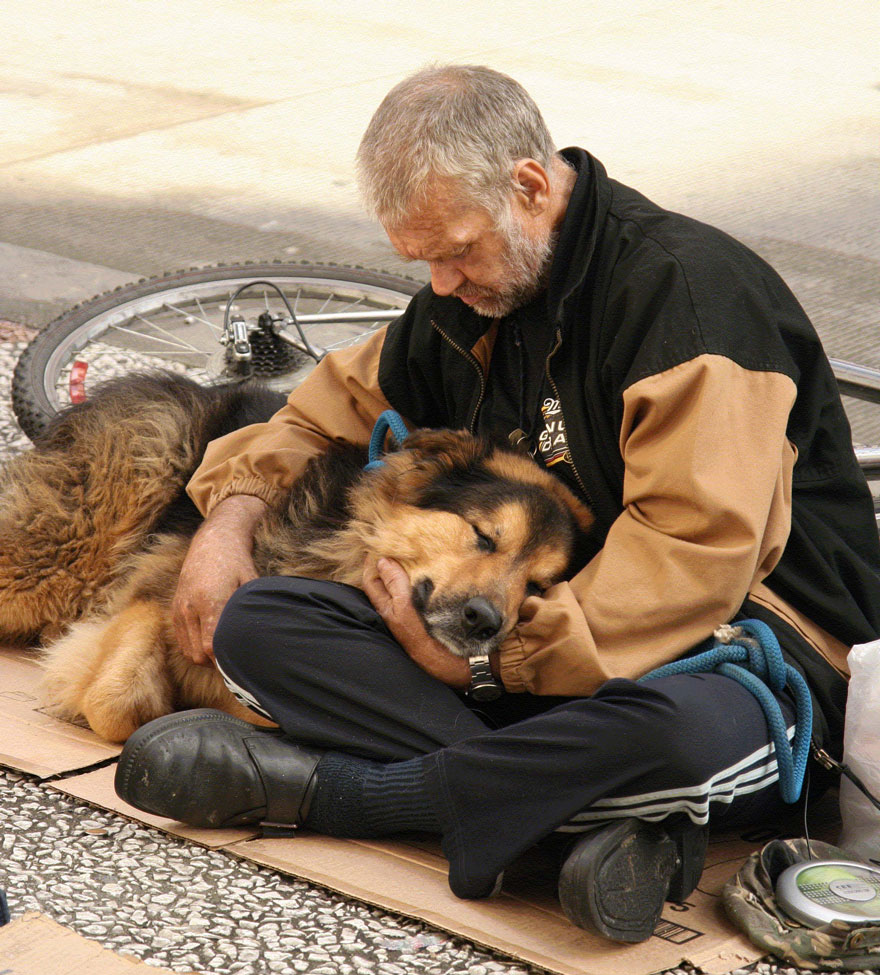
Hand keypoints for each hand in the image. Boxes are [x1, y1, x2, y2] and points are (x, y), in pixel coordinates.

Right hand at [172, 495, 267, 665]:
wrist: (213, 541)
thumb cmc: (237, 562)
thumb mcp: (250, 584)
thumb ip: (248, 612)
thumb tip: (260, 639)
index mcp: (211, 602)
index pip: (211, 647)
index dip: (224, 661)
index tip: (238, 663)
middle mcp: (190, 607)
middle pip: (197, 654)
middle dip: (215, 663)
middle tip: (234, 661)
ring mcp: (180, 608)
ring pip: (187, 651)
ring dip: (203, 656)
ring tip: (223, 653)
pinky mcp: (175, 608)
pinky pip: (180, 640)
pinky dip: (193, 646)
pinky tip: (210, 642)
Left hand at [362, 556, 471, 689]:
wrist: (451, 661)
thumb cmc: (423, 637)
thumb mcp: (404, 608)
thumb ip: (393, 585)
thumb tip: (383, 561)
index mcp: (387, 608)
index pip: (371, 580)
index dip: (372, 562)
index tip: (379, 544)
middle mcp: (396, 610)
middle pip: (384, 582)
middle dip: (386, 563)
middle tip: (395, 544)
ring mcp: (410, 613)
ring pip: (400, 586)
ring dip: (403, 570)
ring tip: (410, 553)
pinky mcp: (425, 614)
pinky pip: (415, 592)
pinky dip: (416, 579)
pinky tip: (427, 570)